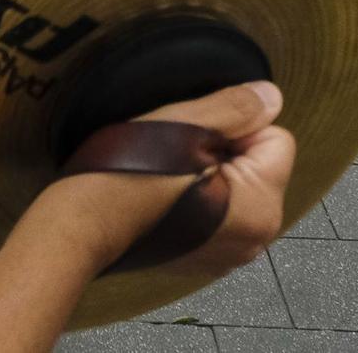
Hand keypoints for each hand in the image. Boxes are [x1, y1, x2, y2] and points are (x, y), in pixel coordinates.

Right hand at [31, 82, 292, 278]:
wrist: (81, 224)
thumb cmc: (130, 175)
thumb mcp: (186, 123)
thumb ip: (238, 107)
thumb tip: (272, 97)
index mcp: (263, 207)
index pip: (277, 138)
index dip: (237, 125)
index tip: (197, 134)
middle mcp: (255, 239)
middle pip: (257, 165)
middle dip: (225, 150)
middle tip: (178, 152)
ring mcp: (227, 254)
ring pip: (234, 186)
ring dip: (206, 172)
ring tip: (166, 173)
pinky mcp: (200, 259)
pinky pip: (213, 211)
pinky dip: (192, 198)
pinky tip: (159, 194)